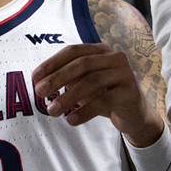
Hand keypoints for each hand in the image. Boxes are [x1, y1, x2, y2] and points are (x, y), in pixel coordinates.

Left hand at [32, 43, 163, 146]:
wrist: (134, 114)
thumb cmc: (104, 95)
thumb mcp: (84, 84)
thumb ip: (66, 79)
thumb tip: (39, 82)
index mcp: (100, 50)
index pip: (73, 51)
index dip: (52, 63)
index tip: (35, 77)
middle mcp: (114, 57)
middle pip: (81, 64)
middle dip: (57, 78)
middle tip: (40, 93)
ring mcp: (123, 73)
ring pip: (92, 82)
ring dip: (68, 97)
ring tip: (52, 111)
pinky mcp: (129, 92)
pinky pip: (103, 101)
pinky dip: (84, 111)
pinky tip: (71, 120)